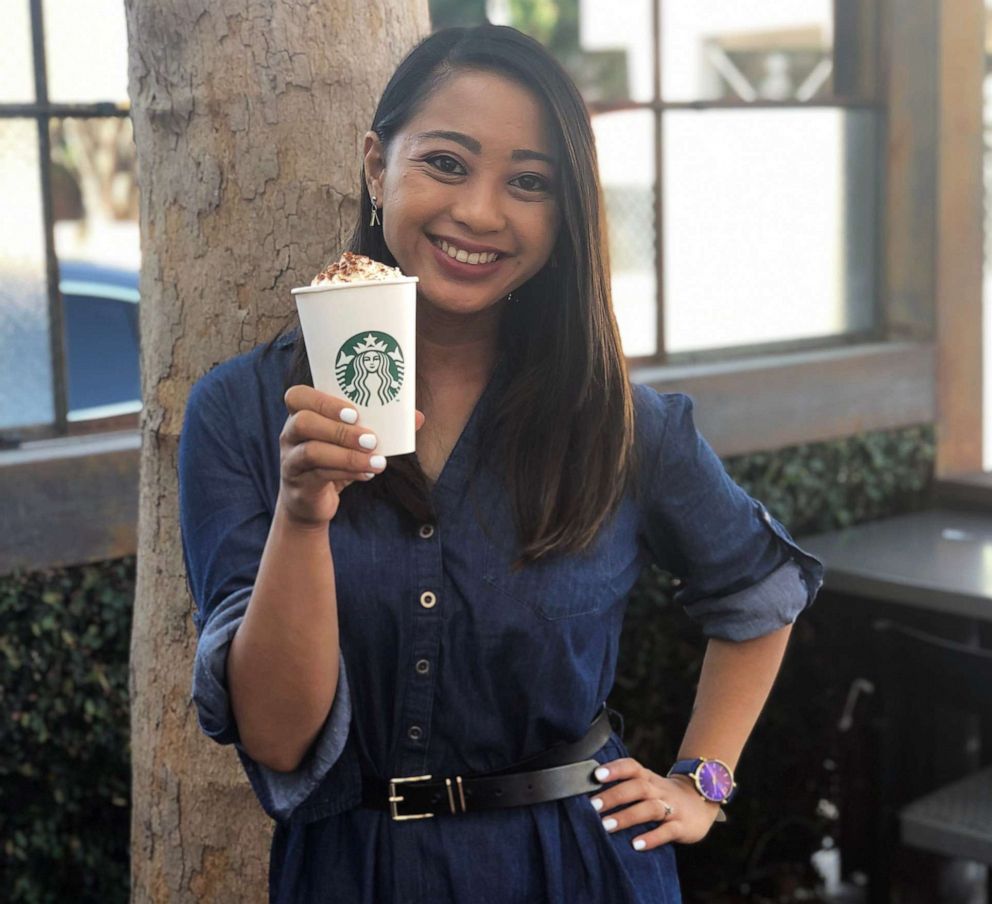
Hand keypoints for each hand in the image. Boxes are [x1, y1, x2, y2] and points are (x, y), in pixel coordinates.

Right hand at [279, 385, 424, 526]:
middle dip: (340, 429)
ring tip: (377, 461)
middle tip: (371, 439)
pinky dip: (348, 473)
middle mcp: (290, 434)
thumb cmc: (334, 461)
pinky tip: (368, 474)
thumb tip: (416, 417)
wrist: (311, 502)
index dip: (324, 401)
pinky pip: (319, 475)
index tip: (355, 412)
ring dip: (348, 455)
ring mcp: (291, 459)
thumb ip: (381, 426)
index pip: (299, 396)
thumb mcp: (354, 442)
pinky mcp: (299, 483)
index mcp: (302, 414)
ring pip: (312, 451)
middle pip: (303, 421)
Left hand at [589, 758, 722, 850]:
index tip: (596, 775)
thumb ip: (625, 786)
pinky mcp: (683, 826)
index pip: (632, 767)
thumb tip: (589, 794)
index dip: (615, 769)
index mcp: (648, 778)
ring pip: (651, 808)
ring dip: (627, 816)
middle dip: (614, 796)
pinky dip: (652, 837)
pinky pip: (667, 831)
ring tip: (606, 826)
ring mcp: (673, 807)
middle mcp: (660, 789)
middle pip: (638, 787)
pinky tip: (636, 845)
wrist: (701, 801)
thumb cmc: (663, 795)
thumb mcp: (647, 785)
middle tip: (593, 806)